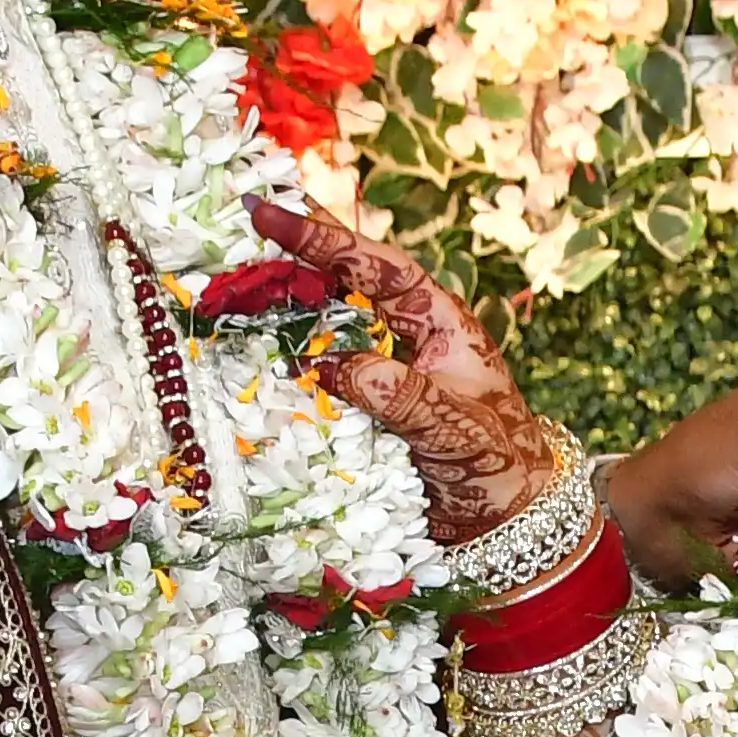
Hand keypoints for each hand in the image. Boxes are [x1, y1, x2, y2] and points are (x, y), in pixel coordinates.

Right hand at [249, 195, 565, 538]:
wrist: (507, 520)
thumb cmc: (496, 464)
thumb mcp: (452, 425)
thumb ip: (396, 393)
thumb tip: (325, 366)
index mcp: (437, 320)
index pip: (373, 266)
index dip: (322, 239)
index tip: (271, 215)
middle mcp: (405, 336)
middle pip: (341, 284)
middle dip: (292, 258)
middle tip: (238, 227)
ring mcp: (381, 372)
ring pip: (324, 328)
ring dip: (282, 312)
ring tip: (230, 288)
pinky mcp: (363, 410)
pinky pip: (319, 380)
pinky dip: (286, 369)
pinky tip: (252, 363)